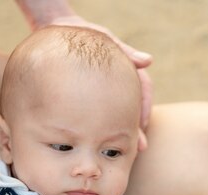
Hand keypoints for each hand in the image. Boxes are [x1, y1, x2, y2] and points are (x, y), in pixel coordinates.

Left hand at [45, 15, 153, 142]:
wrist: (60, 30)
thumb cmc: (85, 33)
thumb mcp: (105, 38)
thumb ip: (125, 51)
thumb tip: (148, 61)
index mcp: (128, 69)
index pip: (143, 89)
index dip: (144, 107)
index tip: (143, 122)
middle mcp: (122, 83)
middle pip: (135, 107)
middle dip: (138, 128)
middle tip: (140, 146)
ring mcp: (110, 91)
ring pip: (121, 114)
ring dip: (125, 133)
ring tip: (127, 151)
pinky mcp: (94, 98)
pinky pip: (103, 115)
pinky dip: (106, 129)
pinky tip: (103, 143)